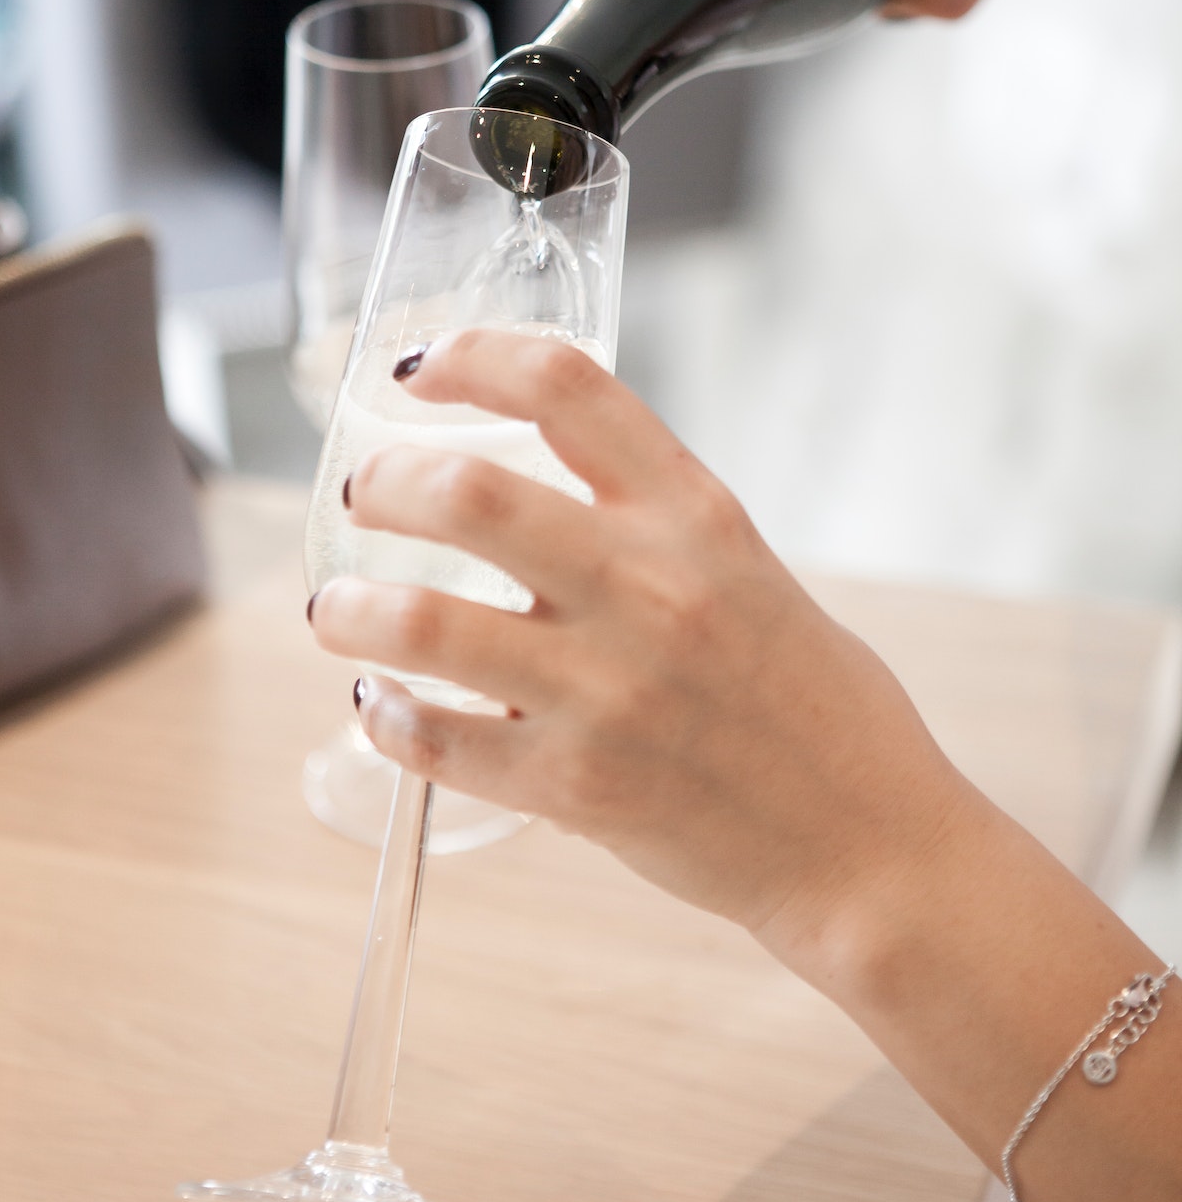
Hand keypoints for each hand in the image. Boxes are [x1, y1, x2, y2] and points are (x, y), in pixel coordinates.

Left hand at [309, 329, 971, 984]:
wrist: (868, 845)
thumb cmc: (818, 704)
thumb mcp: (750, 570)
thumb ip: (653, 525)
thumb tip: (533, 494)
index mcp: (698, 515)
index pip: (564, 384)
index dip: (470, 356)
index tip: (420, 371)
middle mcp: (651, 586)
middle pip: (464, 492)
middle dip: (382, 484)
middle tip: (361, 496)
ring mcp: (609, 690)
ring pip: (424, 620)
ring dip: (349, 608)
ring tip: (333, 610)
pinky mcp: (577, 786)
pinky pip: (436, 739)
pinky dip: (387, 716)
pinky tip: (381, 704)